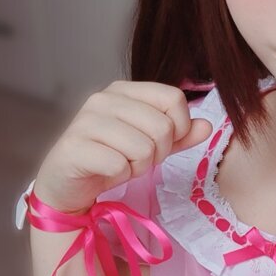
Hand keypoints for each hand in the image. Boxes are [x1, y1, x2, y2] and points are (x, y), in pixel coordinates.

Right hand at [32, 81, 212, 214]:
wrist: (68, 185)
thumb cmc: (111, 159)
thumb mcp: (152, 145)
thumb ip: (180, 135)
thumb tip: (206, 125)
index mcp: (124, 90)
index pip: (174, 98)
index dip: (179, 128)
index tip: (162, 142)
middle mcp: (103, 99)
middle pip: (162, 126)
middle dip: (157, 153)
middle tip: (136, 158)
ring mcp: (86, 121)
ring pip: (143, 148)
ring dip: (138, 166)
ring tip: (120, 164)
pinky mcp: (74, 147)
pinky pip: (120, 165)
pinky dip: (120, 175)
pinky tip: (105, 171)